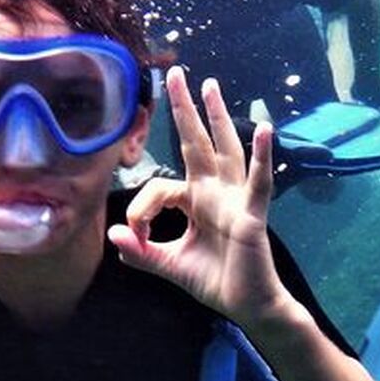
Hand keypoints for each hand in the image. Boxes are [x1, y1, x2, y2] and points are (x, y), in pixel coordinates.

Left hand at [109, 69, 293, 329]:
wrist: (247, 306)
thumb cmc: (215, 281)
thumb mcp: (170, 266)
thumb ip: (142, 253)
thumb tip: (114, 236)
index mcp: (196, 202)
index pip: (161, 188)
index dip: (141, 208)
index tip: (134, 235)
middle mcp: (215, 193)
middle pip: (197, 144)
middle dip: (186, 110)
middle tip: (178, 74)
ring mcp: (235, 200)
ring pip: (224, 151)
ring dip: (217, 117)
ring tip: (211, 86)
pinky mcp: (251, 214)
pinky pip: (258, 182)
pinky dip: (262, 156)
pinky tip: (265, 130)